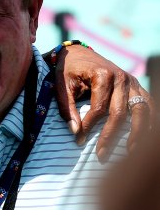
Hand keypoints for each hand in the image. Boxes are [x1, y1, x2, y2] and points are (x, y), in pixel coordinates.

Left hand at [53, 44, 151, 160]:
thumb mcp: (61, 85)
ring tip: (130, 152)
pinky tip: (143, 137)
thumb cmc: (68, 69)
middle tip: (102, 155)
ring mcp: (133, 82)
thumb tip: (74, 131)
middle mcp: (122, 78)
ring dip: (138, 133)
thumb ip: (66, 106)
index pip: (99, 107)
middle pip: (121, 112)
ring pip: (142, 110)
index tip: (79, 139)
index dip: (90, 125)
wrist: (78, 53)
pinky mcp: (137, 87)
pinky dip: (149, 121)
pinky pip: (148, 105)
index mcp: (103, 75)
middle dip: (111, 135)